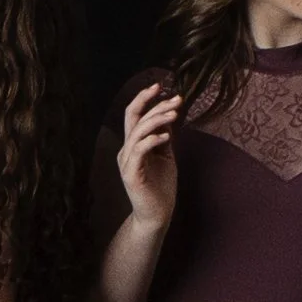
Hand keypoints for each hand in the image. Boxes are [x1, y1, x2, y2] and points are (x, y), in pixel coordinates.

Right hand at [118, 83, 180, 227]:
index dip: (144, 99)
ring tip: (175, 114)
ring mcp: (127, 162)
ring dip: (157, 120)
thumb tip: (167, 115)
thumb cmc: (160, 187)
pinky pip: (139, 151)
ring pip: (137, 132)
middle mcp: (126, 150)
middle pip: (133, 118)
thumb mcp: (165, 156)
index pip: (134, 115)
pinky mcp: (131, 174)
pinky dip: (152, 140)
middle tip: (175, 98)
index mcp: (132, 145)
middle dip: (153, 104)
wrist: (156, 215)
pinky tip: (166, 136)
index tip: (161, 86)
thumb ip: (163, 136)